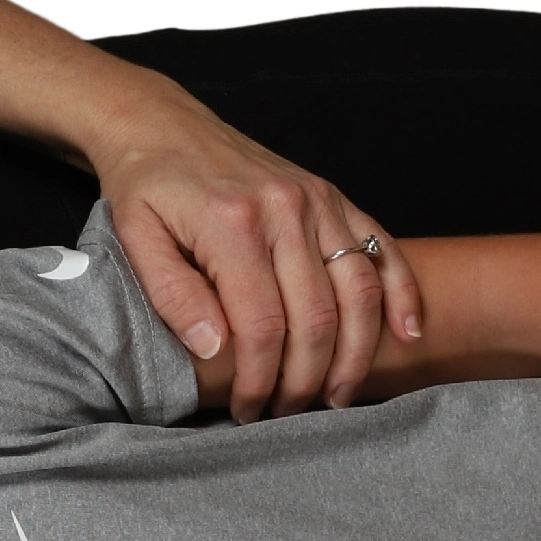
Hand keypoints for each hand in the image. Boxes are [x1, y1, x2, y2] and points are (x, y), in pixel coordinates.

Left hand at [83, 88, 420, 420]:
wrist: (163, 126)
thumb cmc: (146, 187)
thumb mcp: (135, 240)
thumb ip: (173, 295)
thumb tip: (215, 349)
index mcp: (233, 224)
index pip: (262, 326)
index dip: (260, 379)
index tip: (248, 411)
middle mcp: (285, 210)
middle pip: (317, 316)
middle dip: (307, 379)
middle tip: (288, 414)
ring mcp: (317, 201)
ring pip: (359, 290)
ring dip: (356, 353)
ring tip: (339, 397)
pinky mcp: (334, 197)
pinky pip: (382, 248)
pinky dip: (401, 294)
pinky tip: (406, 335)